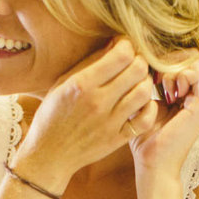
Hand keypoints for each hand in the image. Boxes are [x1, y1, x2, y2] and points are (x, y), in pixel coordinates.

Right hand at [14, 35, 158, 177]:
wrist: (49, 155)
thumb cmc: (53, 115)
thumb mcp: (62, 84)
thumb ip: (89, 63)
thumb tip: (115, 43)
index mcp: (82, 84)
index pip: (121, 55)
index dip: (127, 45)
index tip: (123, 48)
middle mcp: (97, 102)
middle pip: (137, 70)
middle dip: (139, 61)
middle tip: (133, 64)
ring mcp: (109, 122)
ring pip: (144, 92)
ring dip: (145, 83)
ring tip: (137, 83)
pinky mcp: (117, 139)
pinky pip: (145, 120)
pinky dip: (149, 109)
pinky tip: (141, 104)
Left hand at [129, 46, 198, 175]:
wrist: (154, 166)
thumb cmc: (146, 141)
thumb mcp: (146, 107)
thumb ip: (147, 88)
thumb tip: (139, 65)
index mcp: (187, 101)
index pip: (186, 65)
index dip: (169, 63)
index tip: (152, 76)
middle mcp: (197, 101)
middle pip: (193, 61)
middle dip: (173, 63)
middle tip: (158, 80)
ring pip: (197, 64)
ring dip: (178, 70)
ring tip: (164, 88)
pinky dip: (183, 76)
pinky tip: (169, 92)